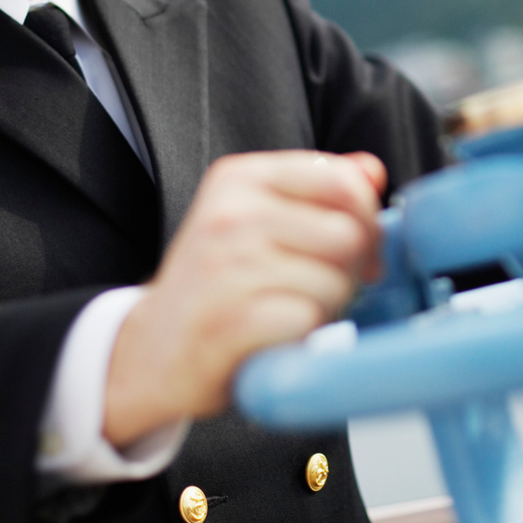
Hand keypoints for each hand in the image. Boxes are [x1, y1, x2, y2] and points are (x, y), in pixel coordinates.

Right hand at [102, 150, 386, 445]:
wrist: (150, 351)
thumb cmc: (214, 285)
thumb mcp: (257, 218)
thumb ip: (317, 190)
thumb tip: (371, 172)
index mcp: (240, 177)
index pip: (343, 180)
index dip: (364, 218)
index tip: (351, 245)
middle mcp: (232, 214)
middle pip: (350, 234)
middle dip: (350, 269)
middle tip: (316, 286)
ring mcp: (228, 267)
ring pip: (336, 281)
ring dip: (326, 307)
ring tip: (287, 310)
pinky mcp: (232, 321)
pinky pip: (310, 321)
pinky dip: (302, 337)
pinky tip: (273, 335)